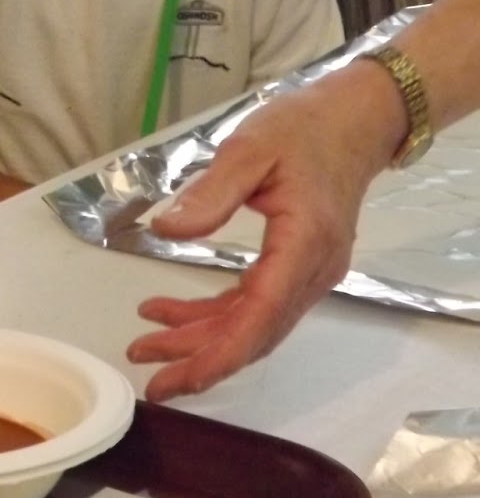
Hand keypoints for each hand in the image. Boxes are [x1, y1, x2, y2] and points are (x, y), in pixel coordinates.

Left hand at [126, 66, 395, 401]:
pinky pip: (257, 303)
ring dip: (203, 338)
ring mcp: (309, 272)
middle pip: (255, 332)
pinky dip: (217, 313)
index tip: (177, 377)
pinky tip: (174, 312)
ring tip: (148, 342)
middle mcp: (312, 270)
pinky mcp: (299, 266)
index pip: (261, 317)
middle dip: (201, 358)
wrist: (352, 120)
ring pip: (254, 324)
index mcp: (303, 244)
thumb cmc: (302, 128)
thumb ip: (210, 193)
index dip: (218, 354)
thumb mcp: (249, 149)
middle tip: (147, 370)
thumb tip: (165, 230)